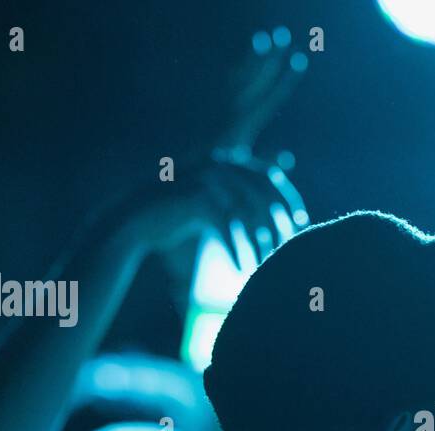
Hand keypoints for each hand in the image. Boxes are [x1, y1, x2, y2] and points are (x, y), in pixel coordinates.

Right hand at [107, 157, 294, 269]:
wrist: (134, 223)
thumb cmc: (181, 215)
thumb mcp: (216, 201)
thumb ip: (244, 192)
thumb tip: (284, 168)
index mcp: (225, 161)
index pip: (270, 177)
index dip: (288, 201)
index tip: (300, 227)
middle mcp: (216, 163)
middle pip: (261, 194)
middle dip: (276, 224)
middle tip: (284, 250)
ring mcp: (202, 178)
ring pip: (245, 211)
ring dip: (257, 240)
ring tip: (262, 264)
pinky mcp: (191, 197)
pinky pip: (224, 224)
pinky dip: (235, 247)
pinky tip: (241, 266)